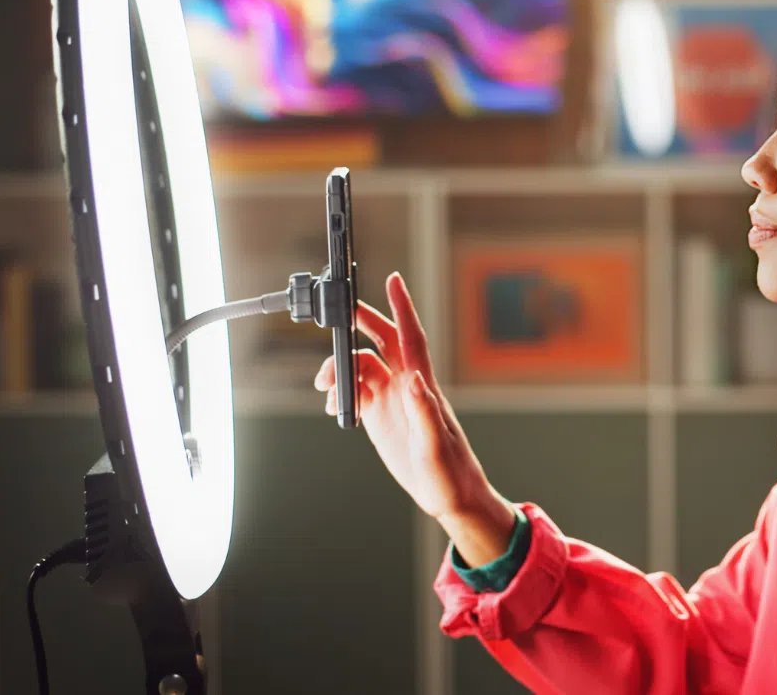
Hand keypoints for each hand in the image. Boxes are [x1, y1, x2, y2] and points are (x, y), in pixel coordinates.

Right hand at [314, 272, 514, 561]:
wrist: (451, 497)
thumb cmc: (451, 473)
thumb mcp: (435, 445)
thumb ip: (424, 411)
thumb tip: (414, 379)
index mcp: (422, 386)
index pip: (410, 338)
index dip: (402, 308)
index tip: (394, 279)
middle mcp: (407, 386)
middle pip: (382, 342)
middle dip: (360, 324)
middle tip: (337, 314)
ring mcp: (393, 400)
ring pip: (362, 368)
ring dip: (340, 370)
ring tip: (325, 387)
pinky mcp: (382, 417)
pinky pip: (357, 393)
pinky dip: (341, 393)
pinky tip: (332, 407)